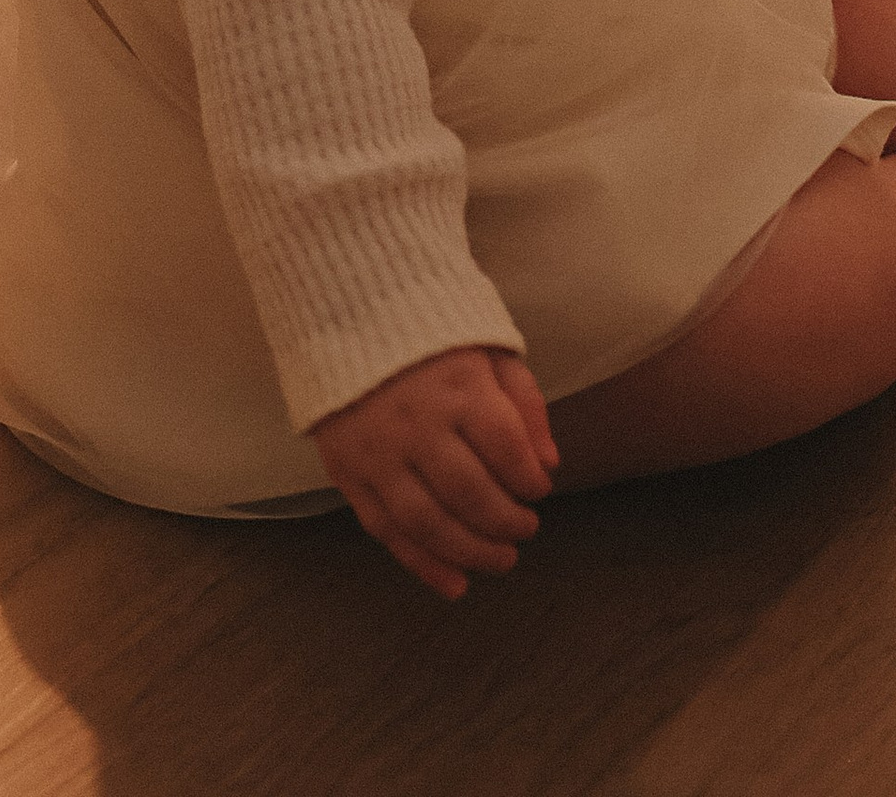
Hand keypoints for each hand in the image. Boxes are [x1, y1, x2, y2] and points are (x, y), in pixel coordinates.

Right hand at [311, 344, 556, 599]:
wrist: (346, 312)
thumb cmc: (432, 332)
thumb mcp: (489, 346)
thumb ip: (524, 403)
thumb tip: (549, 464)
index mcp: (459, 386)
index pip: (506, 448)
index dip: (529, 479)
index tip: (539, 490)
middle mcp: (417, 425)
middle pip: (469, 494)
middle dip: (506, 523)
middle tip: (526, 531)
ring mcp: (378, 453)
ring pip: (428, 523)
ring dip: (470, 553)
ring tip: (502, 561)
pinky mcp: (348, 473)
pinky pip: (386, 530)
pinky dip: (422, 564)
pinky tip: (454, 584)